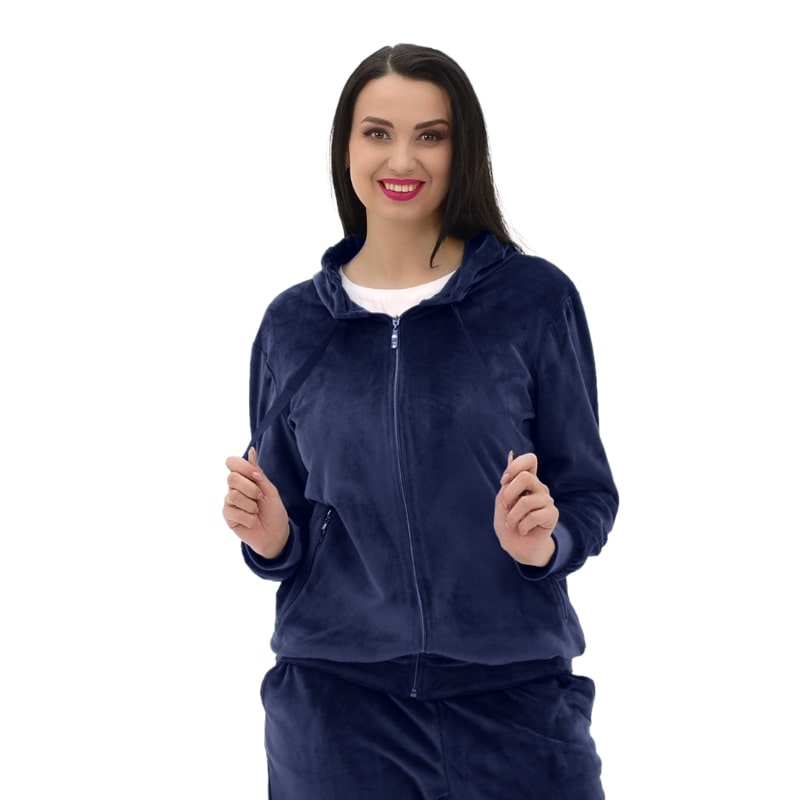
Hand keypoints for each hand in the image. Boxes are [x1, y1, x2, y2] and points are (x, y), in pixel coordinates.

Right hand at [222, 447, 289, 558]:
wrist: (276, 534)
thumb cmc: (274, 511)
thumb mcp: (270, 490)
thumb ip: (258, 473)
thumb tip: (251, 451)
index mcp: (244, 478)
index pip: (232, 462)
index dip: (243, 467)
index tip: (256, 477)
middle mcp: (234, 488)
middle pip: (231, 478)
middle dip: (250, 489)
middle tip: (259, 498)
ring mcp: (229, 502)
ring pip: (233, 496)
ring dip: (251, 505)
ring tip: (256, 511)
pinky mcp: (228, 516)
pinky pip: (233, 512)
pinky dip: (248, 518)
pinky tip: (252, 521)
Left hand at [494, 451, 557, 567]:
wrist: (518, 547)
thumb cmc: (508, 524)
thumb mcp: (502, 502)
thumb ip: (507, 483)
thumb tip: (511, 454)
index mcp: (526, 481)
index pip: (530, 459)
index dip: (515, 466)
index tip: (504, 480)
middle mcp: (539, 487)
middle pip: (525, 477)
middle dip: (509, 494)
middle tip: (506, 507)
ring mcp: (547, 500)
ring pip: (526, 501)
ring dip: (512, 517)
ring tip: (512, 525)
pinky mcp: (552, 514)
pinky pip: (533, 516)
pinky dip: (522, 526)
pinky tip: (523, 530)